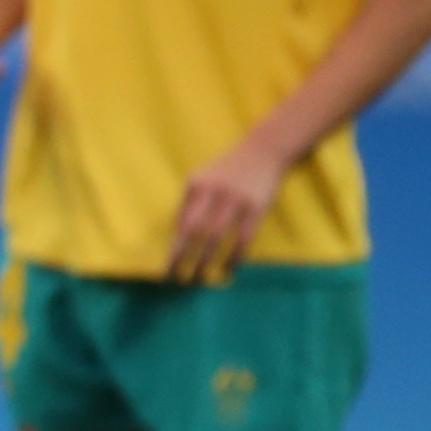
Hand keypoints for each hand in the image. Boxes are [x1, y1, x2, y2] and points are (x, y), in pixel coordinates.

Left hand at [168, 138, 284, 282]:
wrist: (263, 151)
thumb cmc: (226, 172)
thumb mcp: (202, 179)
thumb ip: (189, 205)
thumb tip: (176, 239)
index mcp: (197, 186)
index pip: (182, 223)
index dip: (174, 248)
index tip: (167, 269)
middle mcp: (214, 191)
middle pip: (195, 231)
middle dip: (185, 257)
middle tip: (179, 279)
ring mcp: (236, 199)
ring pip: (217, 236)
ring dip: (208, 260)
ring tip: (201, 277)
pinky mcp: (257, 206)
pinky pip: (244, 237)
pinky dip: (235, 256)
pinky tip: (229, 269)